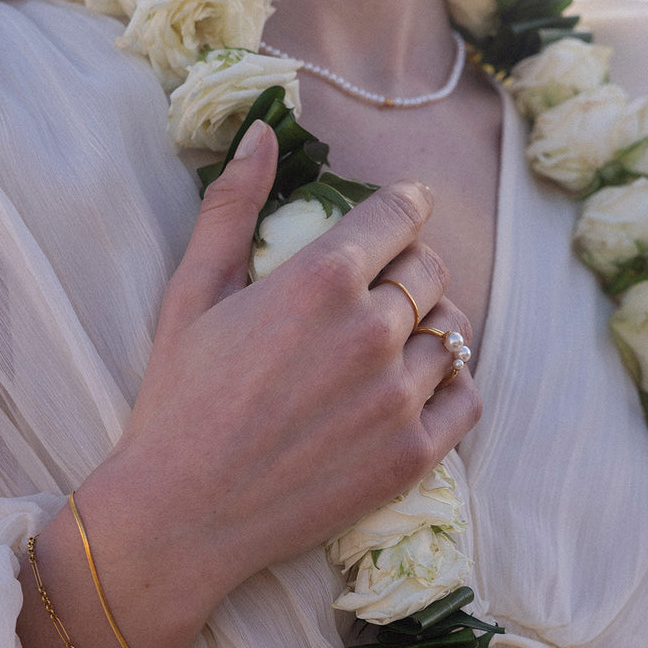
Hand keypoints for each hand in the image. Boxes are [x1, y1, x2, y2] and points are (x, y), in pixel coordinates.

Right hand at [82, 118, 481, 616]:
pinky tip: (416, 388)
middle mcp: (373, 331)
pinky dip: (452, 385)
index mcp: (322, 279)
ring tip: (396, 342)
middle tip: (387, 285)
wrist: (184, 513)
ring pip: (453, 333)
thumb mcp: (192, 293)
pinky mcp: (413, 454)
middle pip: (433, 271)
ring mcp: (399, 396)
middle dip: (413, 267)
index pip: (401, 215)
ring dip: (432, 327)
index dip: (405, 207)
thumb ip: (233, 208)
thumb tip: (261, 134)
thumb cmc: (180, 400)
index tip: (405, 211)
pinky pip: (467, 397)